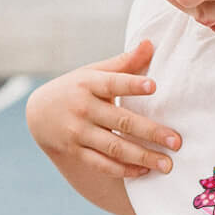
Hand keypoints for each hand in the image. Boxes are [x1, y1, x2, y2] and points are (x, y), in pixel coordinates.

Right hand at [26, 40, 180, 180]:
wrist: (38, 113)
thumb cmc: (76, 89)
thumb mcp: (93, 72)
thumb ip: (124, 63)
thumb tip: (150, 43)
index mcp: (88, 83)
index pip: (113, 83)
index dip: (132, 84)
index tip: (153, 86)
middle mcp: (83, 108)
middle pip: (121, 121)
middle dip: (150, 132)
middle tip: (176, 141)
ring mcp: (77, 132)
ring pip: (114, 147)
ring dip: (142, 157)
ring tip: (166, 164)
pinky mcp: (74, 151)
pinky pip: (101, 164)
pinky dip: (123, 170)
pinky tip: (144, 171)